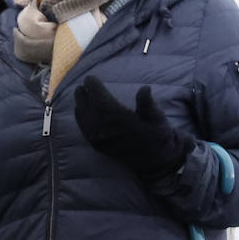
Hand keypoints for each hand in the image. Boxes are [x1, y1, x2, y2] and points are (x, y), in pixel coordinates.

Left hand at [74, 77, 192, 179]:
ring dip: (80, 104)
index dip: (94, 89)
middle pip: (89, 109)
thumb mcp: (158, 118)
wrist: (155, 160)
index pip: (102, 102)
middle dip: (83, 95)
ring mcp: (102, 141)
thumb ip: (148, 104)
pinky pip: (84, 130)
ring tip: (80, 93)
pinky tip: (80, 110)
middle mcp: (109, 132)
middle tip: (83, 85)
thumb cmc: (158, 136)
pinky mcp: (99, 147)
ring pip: (84, 119)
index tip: (90, 78)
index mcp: (123, 123)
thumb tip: (145, 88)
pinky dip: (80, 117)